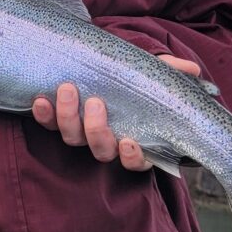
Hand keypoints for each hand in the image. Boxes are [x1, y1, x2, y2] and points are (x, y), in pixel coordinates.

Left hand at [32, 54, 200, 170]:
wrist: (106, 70)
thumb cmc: (136, 80)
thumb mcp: (155, 74)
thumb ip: (171, 72)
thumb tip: (191, 70)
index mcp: (136, 139)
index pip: (137, 161)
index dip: (133, 157)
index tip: (129, 142)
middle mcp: (108, 141)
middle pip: (100, 149)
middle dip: (96, 129)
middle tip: (95, 102)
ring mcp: (82, 132)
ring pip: (74, 138)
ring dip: (68, 117)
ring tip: (67, 90)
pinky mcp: (58, 121)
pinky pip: (49, 125)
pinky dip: (43, 115)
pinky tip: (40, 100)